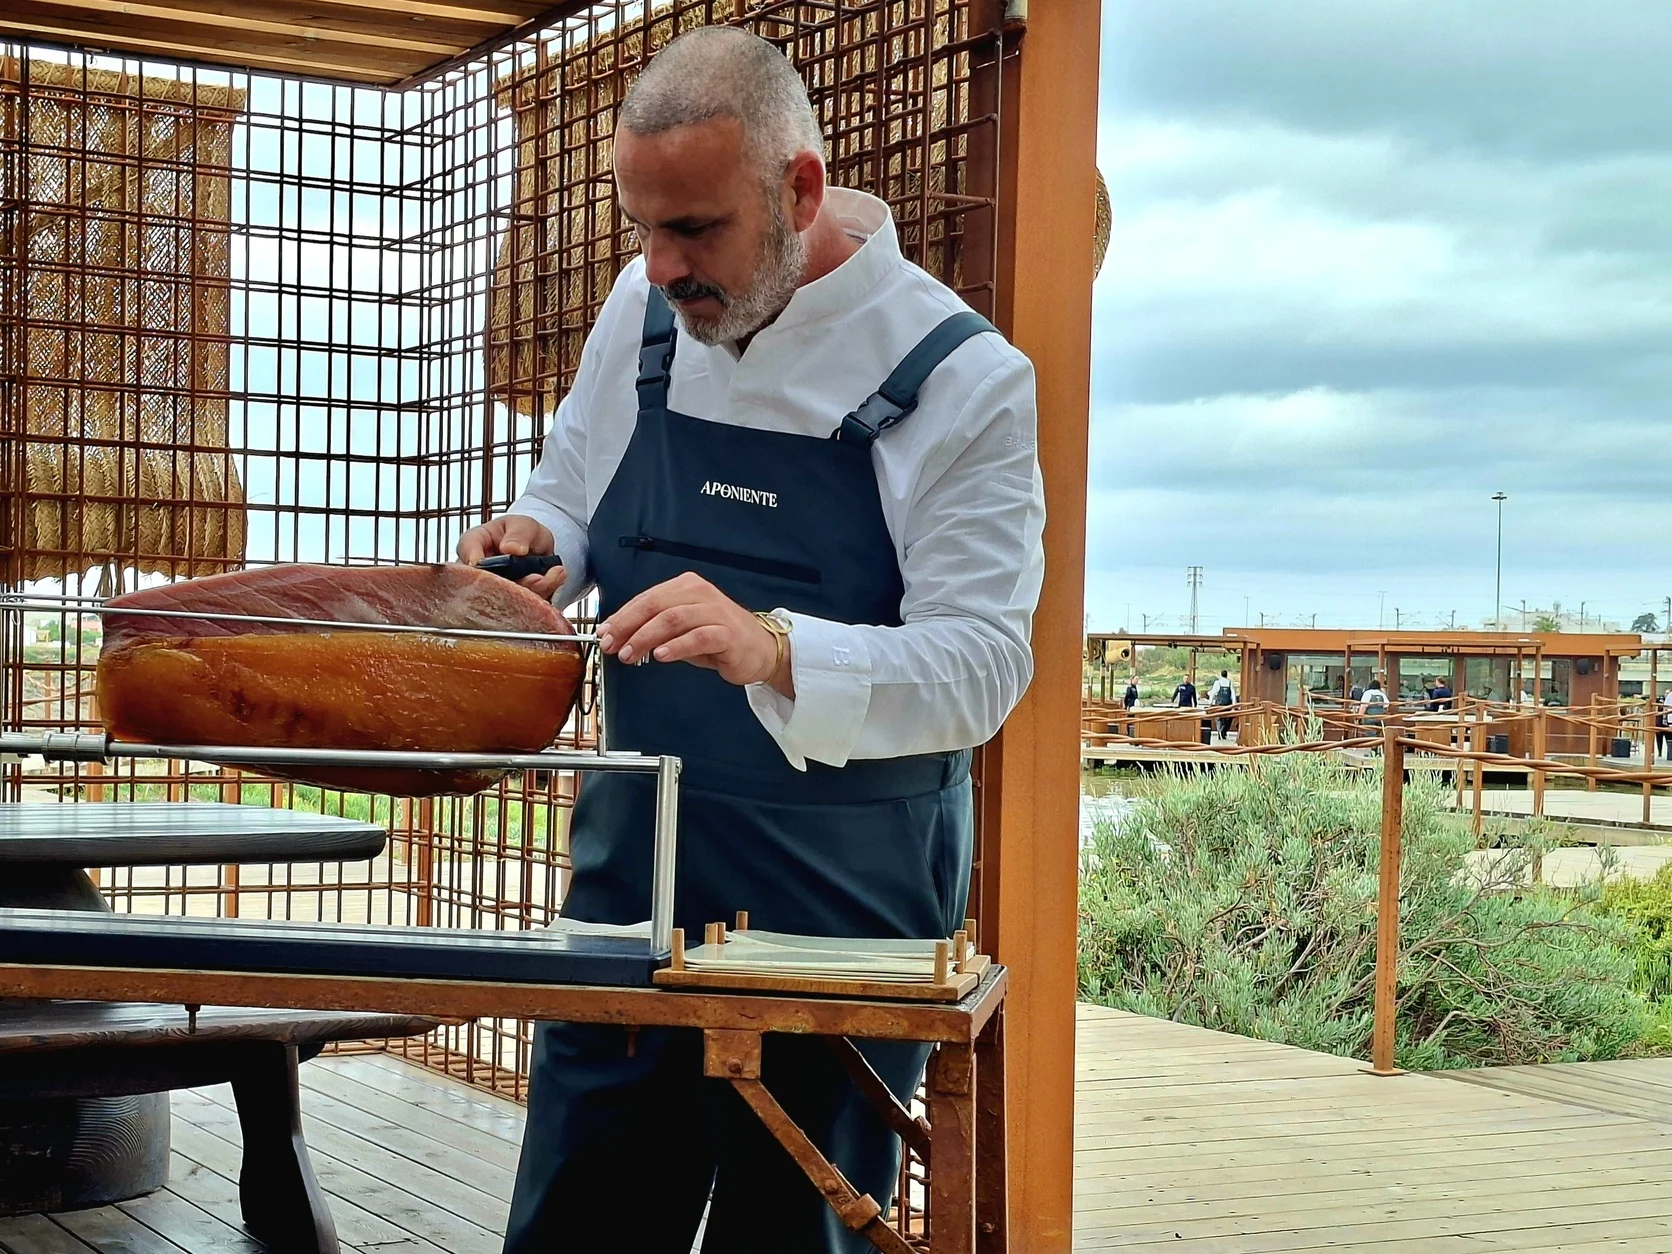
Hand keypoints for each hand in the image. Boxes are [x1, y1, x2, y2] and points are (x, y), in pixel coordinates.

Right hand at [456, 515, 565, 599]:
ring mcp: (491, 590)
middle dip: (512, 583)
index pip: (466, 547)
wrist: (539, 551)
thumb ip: (519, 534)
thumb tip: (512, 549)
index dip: (472, 557)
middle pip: (483, 582)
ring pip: (504, 599)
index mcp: (476, 543)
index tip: (483, 562)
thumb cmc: (523, 533)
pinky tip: (554, 579)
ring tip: (553, 575)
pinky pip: (520, 608)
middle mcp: (478, 570)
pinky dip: (542, 596)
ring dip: (532, 591)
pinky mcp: (507, 605)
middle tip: (538, 577)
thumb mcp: (524, 525)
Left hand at [598, 572, 792, 695]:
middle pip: (656, 605)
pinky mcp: (728, 634)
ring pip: (673, 619)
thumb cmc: (718, 638)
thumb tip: (619, 635)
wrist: (760, 650)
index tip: (605, 633)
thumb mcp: (682, 629)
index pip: (647, 598)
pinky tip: (661, 656)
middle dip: (628, 625)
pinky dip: (676, 647)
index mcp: (686, 587)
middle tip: (612, 645)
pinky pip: (698, 637)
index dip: (622, 616)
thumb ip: (654, 628)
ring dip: (646, 637)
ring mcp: (716, 612)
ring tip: (630, 654)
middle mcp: (700, 594)